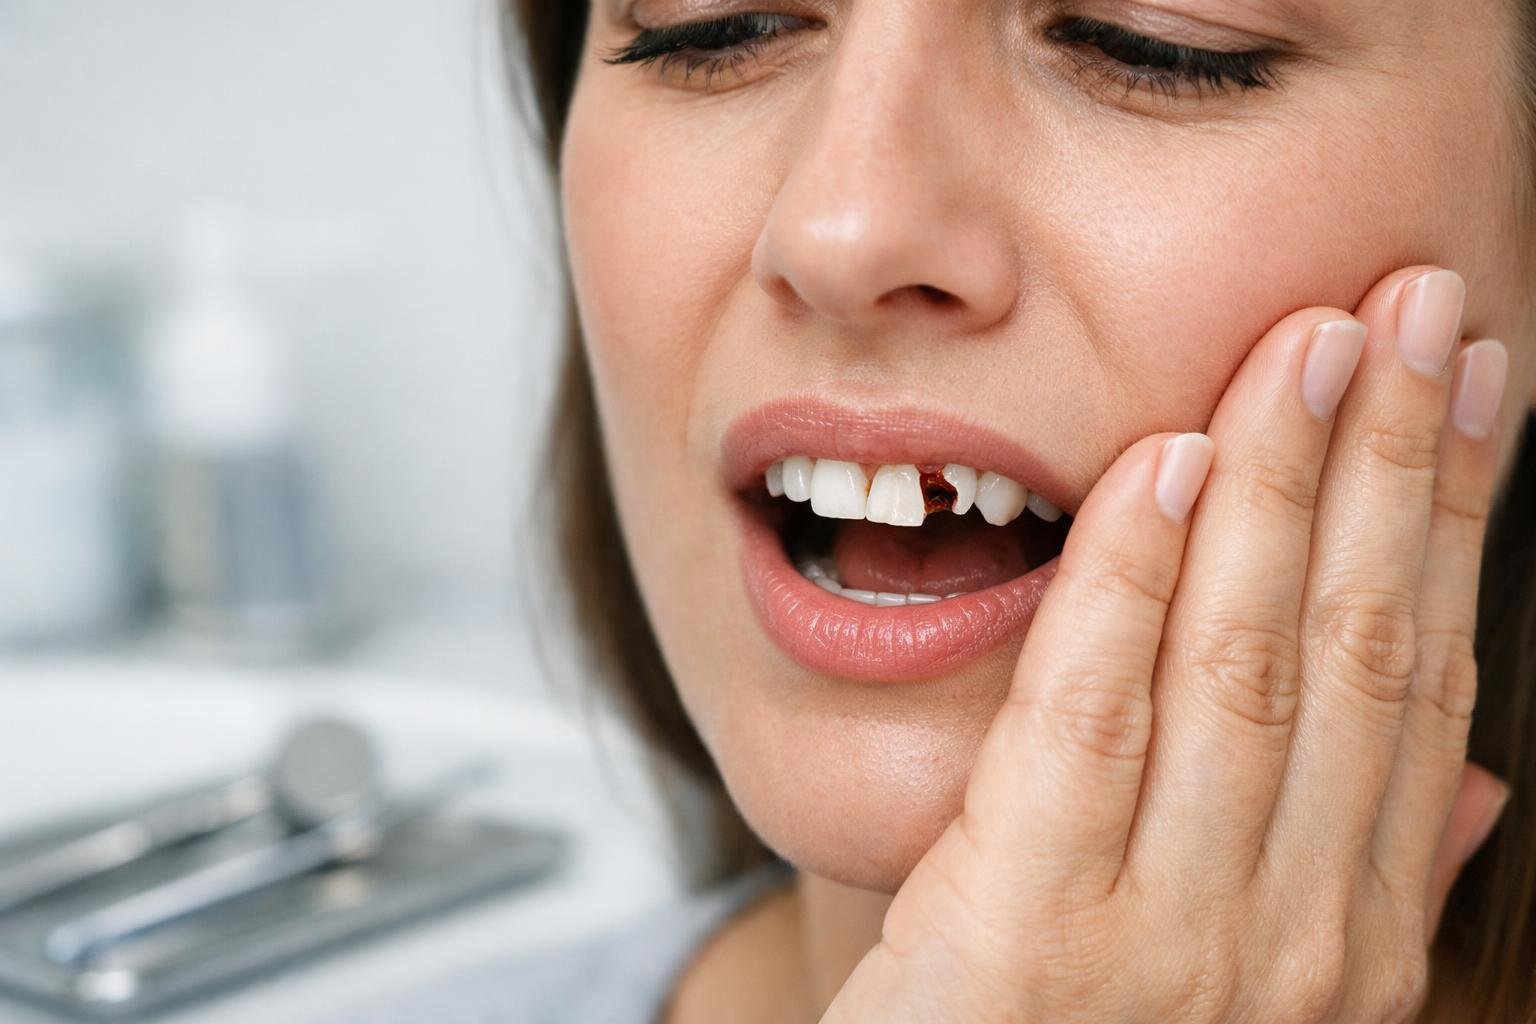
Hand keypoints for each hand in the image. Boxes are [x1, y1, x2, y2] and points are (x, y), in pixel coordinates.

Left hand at [823, 266, 1511, 1022]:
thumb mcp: (1253, 994)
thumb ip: (1356, 887)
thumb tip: (1473, 778)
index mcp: (1350, 934)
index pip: (1418, 680)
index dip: (1456, 521)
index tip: (1480, 387)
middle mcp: (1288, 930)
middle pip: (1357, 648)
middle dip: (1398, 464)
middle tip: (1425, 303)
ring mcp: (1165, 930)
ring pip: (1248, 664)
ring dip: (1289, 487)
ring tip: (1320, 337)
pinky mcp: (1027, 923)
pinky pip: (1094, 721)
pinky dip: (1134, 583)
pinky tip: (1163, 463)